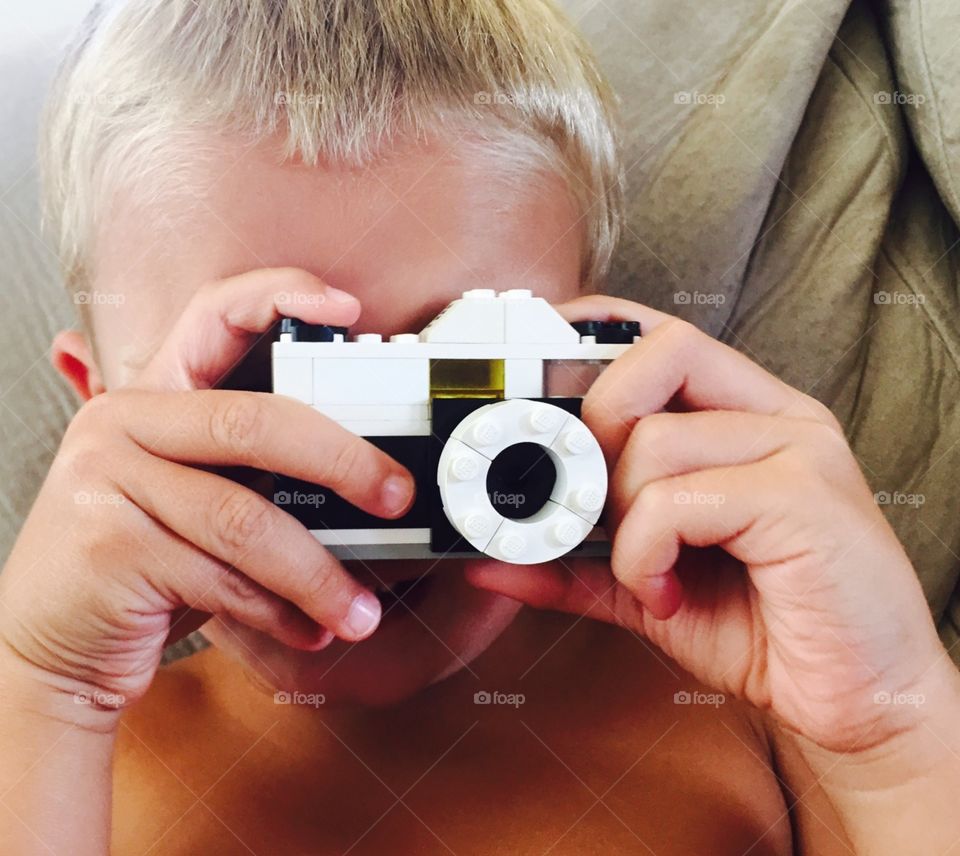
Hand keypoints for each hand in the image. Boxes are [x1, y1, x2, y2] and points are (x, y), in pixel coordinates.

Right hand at [0, 269, 413, 718]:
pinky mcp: (109, 547)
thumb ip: (252, 476)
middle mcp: (122, 423)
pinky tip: (307, 629)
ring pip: (245, 518)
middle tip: (396, 496)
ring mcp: (107, 481)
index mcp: (152, 398)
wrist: (49, 647)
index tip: (347, 309)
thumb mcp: (191, 503)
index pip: (213, 318)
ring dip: (317, 572)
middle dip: (343, 461)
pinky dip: (278, 610)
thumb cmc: (139, 570)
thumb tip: (366, 481)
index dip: (281, 296)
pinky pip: (222, 577)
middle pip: (255, 422)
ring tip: (358, 610)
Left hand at [467, 295, 952, 753]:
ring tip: (649, 574)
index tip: (535, 368)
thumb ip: (577, 561)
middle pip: (658, 356)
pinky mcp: (805, 498)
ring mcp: (798, 449)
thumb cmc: (764, 627)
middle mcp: (776, 416)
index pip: (663, 336)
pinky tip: (668, 592)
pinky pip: (678, 501)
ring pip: (655, 442)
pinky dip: (646, 554)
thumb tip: (489, 556)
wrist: (860, 699)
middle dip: (596, 429)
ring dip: (623, 523)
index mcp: (746, 416)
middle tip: (598, 505)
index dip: (590, 336)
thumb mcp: (651, 583)